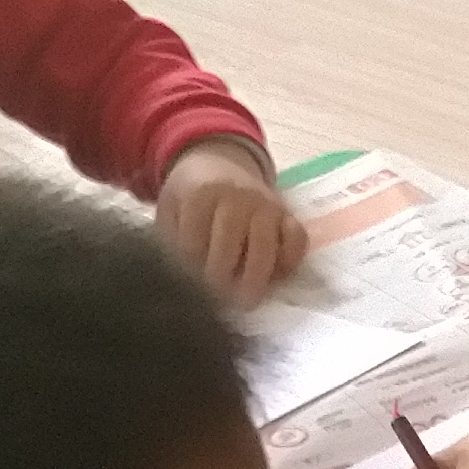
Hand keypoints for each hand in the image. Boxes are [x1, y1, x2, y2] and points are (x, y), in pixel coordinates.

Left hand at [154, 139, 303, 302]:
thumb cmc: (190, 198)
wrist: (217, 164)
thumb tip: (179, 283)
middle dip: (221, 280)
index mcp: (201, 194)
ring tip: (245, 302)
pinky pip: (297, 241)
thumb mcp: (170, 212)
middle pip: (230, 245)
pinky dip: (289, 262)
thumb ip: (172, 242)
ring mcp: (267, 205)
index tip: (190, 293)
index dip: (191, 273)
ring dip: (254, 279)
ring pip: (265, 246)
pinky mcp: (289, 215)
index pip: (194, 243)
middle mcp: (237, 196)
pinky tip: (274, 278)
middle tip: (217, 304)